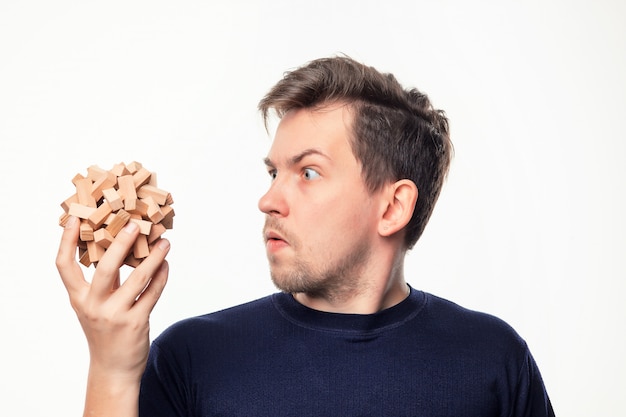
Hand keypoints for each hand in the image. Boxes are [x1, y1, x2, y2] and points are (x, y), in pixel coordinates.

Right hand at [56, 216, 169, 388]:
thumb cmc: (105, 331)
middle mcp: (94, 305)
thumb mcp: (95, 306)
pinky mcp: (136, 322)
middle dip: (121, 242)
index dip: (66, 241)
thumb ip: (104, 282)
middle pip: (105, 267)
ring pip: (138, 278)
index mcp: (79, 298)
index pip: (65, 266)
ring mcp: (115, 314)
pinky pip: (153, 293)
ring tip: (164, 242)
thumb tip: (120, 248)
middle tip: (134, 224)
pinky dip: (161, 276)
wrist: (113, 369)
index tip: (73, 218)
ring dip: (154, 257)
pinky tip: (166, 264)